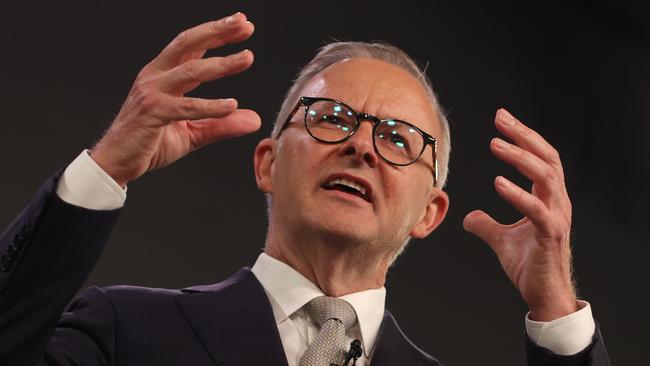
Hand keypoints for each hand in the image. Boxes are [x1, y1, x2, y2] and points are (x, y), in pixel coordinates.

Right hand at [90, 12, 259, 186]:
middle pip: (188, 44)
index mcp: (164, 75)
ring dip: (222, 63)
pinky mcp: (152, 113)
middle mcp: (157, 77)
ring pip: (190, 71)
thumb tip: (254, 120)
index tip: (243, 24)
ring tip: (247, 58)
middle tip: (245, 25)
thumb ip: (221, 124)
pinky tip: (231, 105)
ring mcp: (152, 93)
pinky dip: (210, 105)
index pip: (193, 47)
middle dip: (217, 32)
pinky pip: (186, 106)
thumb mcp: (192, 132)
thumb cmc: (150, 143)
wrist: (117, 162)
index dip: (217, 33)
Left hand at [463, 109, 577, 320]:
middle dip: (523, 135)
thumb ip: (486, 224)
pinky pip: (536, 210)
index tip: (502, 119)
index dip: (523, 137)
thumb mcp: (501, 240)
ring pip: (546, 177)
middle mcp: (557, 203)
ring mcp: (556, 217)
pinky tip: (498, 182)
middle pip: (546, 158)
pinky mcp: (550, 235)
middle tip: (500, 118)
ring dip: (520, 158)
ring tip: (495, 144)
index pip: (540, 158)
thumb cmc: (529, 266)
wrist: (544, 295)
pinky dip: (518, 194)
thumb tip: (468, 217)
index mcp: (548, 199)